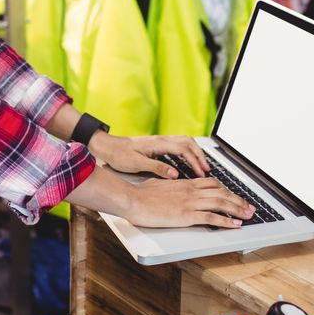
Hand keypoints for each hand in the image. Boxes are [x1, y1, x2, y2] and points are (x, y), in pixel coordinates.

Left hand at [87, 132, 210, 178]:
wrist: (106, 146)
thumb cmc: (118, 155)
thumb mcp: (136, 164)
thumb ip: (157, 168)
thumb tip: (175, 174)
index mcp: (158, 144)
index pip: (184, 150)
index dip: (195, 161)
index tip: (201, 173)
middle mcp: (161, 139)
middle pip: (188, 142)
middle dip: (200, 155)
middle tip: (207, 170)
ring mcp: (159, 141)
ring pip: (184, 141)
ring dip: (195, 152)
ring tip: (201, 166)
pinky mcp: (157, 144)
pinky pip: (178, 144)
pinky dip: (187, 151)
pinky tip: (188, 161)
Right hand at [126, 177, 254, 228]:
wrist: (133, 199)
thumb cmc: (140, 194)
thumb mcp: (158, 184)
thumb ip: (168, 185)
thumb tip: (169, 185)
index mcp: (185, 183)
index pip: (213, 184)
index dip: (227, 191)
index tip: (234, 196)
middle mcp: (191, 191)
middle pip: (221, 193)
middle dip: (238, 200)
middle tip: (249, 207)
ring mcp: (190, 202)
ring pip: (221, 203)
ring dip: (237, 209)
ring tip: (248, 215)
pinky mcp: (186, 215)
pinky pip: (211, 218)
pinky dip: (226, 221)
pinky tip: (234, 225)